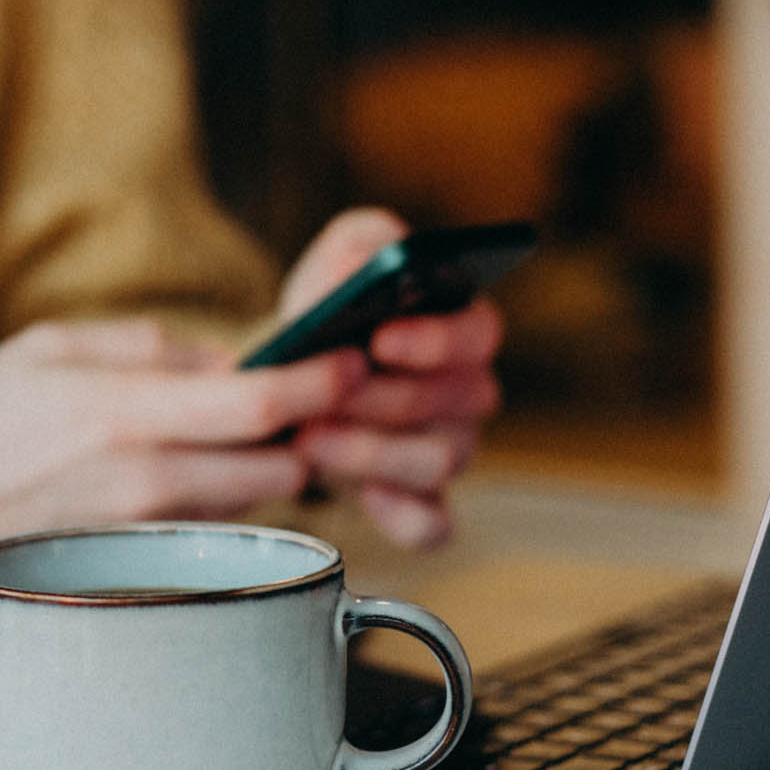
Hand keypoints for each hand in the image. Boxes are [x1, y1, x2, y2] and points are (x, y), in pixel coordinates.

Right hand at [0, 318, 367, 609]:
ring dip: (259, 469)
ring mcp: (140, 534)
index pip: (257, 403)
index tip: (349, 363)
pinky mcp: (132, 566)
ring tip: (232, 435)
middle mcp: (142, 481)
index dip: (319, 384)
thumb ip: (149, 350)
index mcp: (123, 411)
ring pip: (249, 502)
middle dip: (300, 432)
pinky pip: (206, 530)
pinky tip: (184, 476)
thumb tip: (225, 363)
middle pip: (278, 465)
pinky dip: (218, 502)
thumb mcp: (50, 348)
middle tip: (301, 400)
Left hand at [280, 208, 504, 549]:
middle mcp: (468, 393)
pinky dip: (402, 516)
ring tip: (310, 438)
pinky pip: (433, 524)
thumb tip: (373, 259)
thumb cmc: (328, 318)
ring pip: (439, 461)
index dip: (436, 338)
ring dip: (370, 452)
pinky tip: (363, 500)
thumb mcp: (337, 266)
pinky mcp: (421, 504)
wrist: (291, 380)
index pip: (479, 333)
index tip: (381, 338)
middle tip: (323, 397)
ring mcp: (448, 450)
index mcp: (462, 330)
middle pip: (455, 402)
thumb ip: (361, 245)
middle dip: (382, 398)